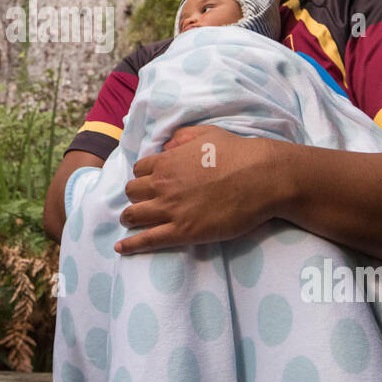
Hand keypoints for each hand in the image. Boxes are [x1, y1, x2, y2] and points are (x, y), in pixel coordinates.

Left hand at [117, 125, 285, 253]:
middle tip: (142, 202)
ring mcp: (171, 209)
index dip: (143, 177)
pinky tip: (121, 248)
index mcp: (167, 162)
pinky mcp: (183, 231)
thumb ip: (182, 137)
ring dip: (130, 218)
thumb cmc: (238, 153)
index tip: (149, 182)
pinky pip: (148, 239)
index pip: (139, 171)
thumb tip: (166, 145)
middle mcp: (162, 185)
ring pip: (134, 215)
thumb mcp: (207, 133)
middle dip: (135, 196)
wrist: (261, 178)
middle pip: (132, 192)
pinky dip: (131, 245)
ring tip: (130, 221)